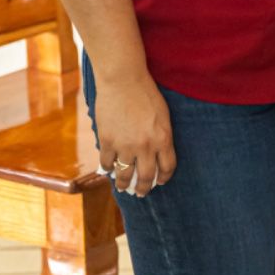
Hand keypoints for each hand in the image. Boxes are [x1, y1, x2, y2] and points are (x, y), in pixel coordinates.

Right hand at [93, 71, 175, 196]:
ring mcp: (125, 145)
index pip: (167, 167)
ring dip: (123, 184)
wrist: (123, 80)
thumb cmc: (146, 94)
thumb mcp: (163, 115)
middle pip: (145, 177)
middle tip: (141, 193)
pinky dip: (108, 168)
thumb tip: (156, 154)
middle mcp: (146, 146)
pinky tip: (109, 170)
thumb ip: (160, 136)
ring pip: (124, 175)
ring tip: (123, 188)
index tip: (160, 182)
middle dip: (143, 188)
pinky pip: (107, 162)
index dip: (164, 178)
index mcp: (163, 138)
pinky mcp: (107, 141)